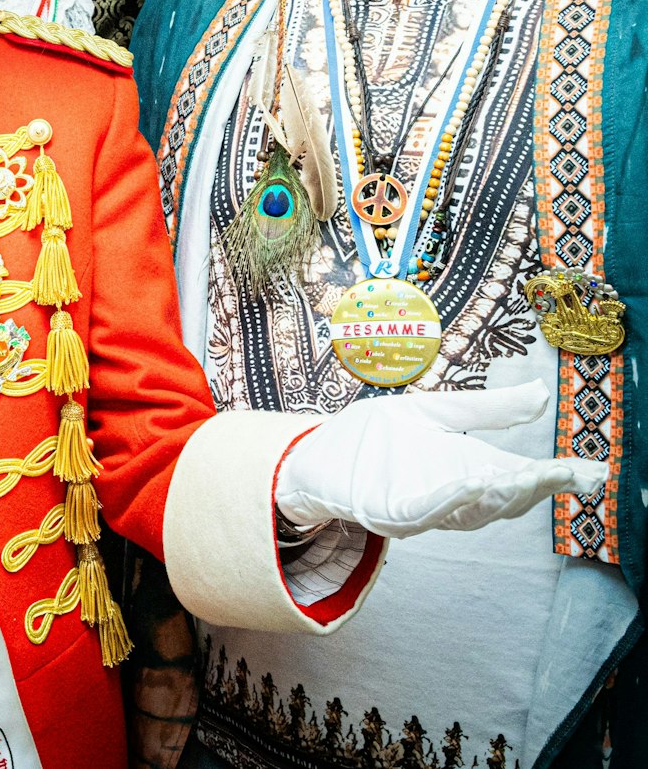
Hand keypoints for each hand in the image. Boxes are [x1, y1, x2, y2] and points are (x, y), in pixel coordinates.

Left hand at [276, 382, 604, 538]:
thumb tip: (542, 393)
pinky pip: (422, 511)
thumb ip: (486, 409)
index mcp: (468, 472)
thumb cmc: (373, 438)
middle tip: (569, 473)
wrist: (313, 454)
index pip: (520, 480)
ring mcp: (420, 510)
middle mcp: (451, 497)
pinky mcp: (387, 512)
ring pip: (468, 511)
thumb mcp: (435, 412)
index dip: (556, 477)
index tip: (593, 469)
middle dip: (535, 487)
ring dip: (497, 495)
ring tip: (524, 476)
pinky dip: (447, 501)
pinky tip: (469, 483)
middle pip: (503, 500)